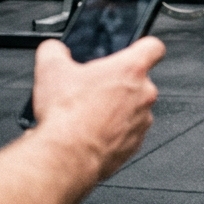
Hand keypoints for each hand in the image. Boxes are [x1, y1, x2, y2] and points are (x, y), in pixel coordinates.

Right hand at [30, 37, 162, 179]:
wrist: (67, 156)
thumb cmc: (66, 115)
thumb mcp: (49, 69)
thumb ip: (54, 50)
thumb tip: (53, 49)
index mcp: (131, 70)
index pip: (153, 47)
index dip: (142, 47)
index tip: (133, 50)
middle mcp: (144, 94)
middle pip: (138, 81)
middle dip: (117, 83)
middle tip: (93, 89)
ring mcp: (142, 121)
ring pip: (133, 108)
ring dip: (115, 109)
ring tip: (88, 114)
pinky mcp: (135, 144)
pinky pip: (128, 132)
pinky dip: (113, 132)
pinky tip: (91, 133)